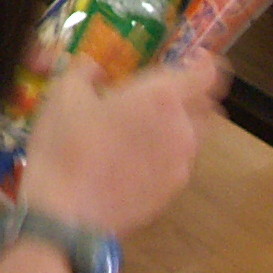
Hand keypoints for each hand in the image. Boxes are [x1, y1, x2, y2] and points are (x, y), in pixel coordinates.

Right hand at [18, 52, 226, 237]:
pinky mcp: (172, 193)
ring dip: (182, 125)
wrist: (66, 216)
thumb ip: (85, 72)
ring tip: (148, 127)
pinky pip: (180, 163)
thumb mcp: (64, 95)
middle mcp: (182, 129)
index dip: (206, 62)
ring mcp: (181, 165)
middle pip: (208, 104)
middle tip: (163, 92)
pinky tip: (137, 159)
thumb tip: (94, 69)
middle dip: (193, 93)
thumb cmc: (66, 147)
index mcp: (161, 97)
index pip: (208, 73)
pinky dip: (168, 154)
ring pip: (196, 136)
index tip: (193, 57)